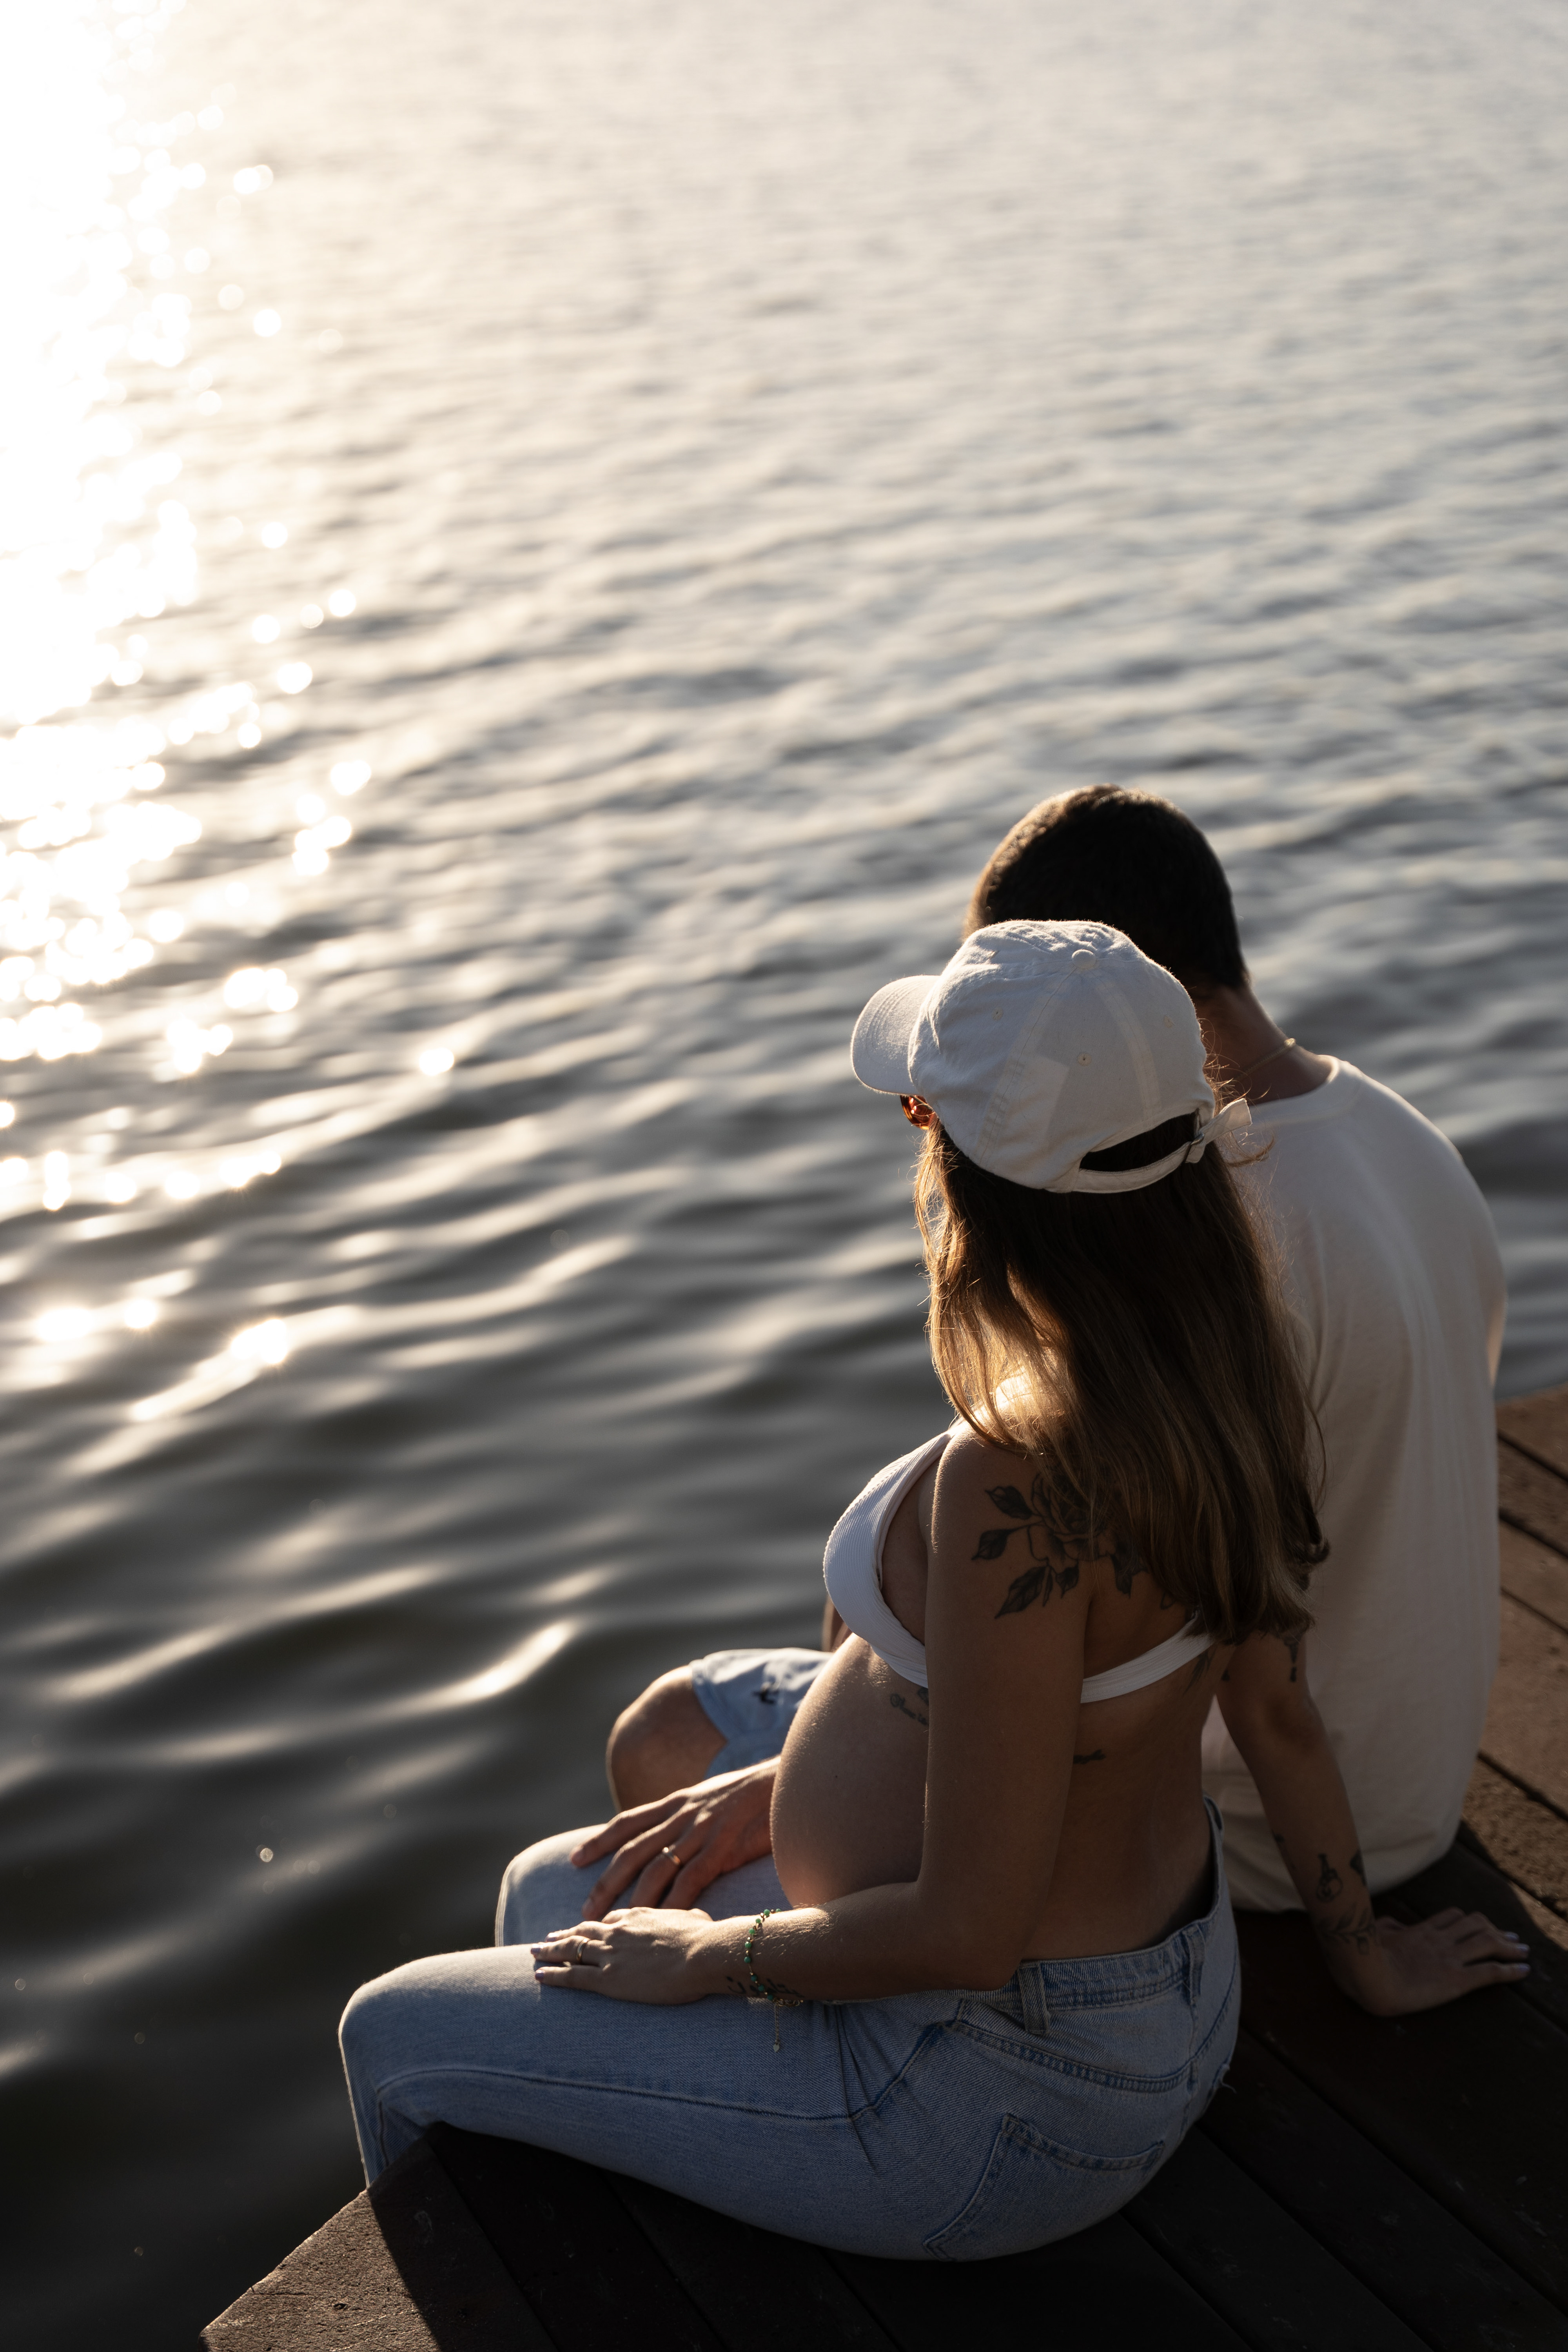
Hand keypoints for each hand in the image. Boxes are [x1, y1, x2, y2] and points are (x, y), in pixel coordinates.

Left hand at [530, 1909, 728, 2004]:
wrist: (703, 1953)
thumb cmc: (707, 1938)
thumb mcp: (695, 1918)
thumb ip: (685, 1917)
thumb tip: (693, 1920)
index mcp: (639, 1915)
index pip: (610, 1919)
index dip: (594, 1925)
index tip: (584, 1927)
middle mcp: (619, 1930)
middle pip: (584, 1930)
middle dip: (564, 1933)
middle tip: (547, 1938)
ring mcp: (611, 1953)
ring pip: (571, 1949)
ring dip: (550, 1950)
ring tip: (535, 1952)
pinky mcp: (608, 1978)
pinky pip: (572, 1975)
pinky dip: (553, 1973)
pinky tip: (539, 1974)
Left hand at [568, 1763, 777, 1919]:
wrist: (788, 1781)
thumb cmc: (755, 1794)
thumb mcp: (712, 1797)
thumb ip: (690, 1815)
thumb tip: (673, 1834)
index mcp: (677, 1802)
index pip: (627, 1822)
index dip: (599, 1841)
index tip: (575, 1859)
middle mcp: (681, 1815)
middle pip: (632, 1850)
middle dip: (605, 1880)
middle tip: (584, 1909)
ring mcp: (700, 1832)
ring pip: (654, 1868)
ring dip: (631, 1898)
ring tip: (612, 1923)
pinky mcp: (721, 1849)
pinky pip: (689, 1881)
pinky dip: (672, 1903)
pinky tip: (661, 1924)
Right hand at [1333, 1907, 1529, 2016]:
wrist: (1368, 1976)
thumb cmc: (1365, 1956)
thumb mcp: (1375, 1934)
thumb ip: (1389, 1926)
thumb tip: (1398, 1925)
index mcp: (1420, 1931)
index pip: (1452, 1917)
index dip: (1471, 1920)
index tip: (1482, 1925)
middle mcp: (1439, 1940)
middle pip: (1476, 1925)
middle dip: (1496, 1929)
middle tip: (1512, 1937)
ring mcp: (1449, 1958)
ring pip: (1487, 1942)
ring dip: (1509, 1945)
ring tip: (1523, 1950)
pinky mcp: (1456, 1979)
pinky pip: (1489, 1971)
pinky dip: (1510, 1970)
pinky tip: (1523, 1971)